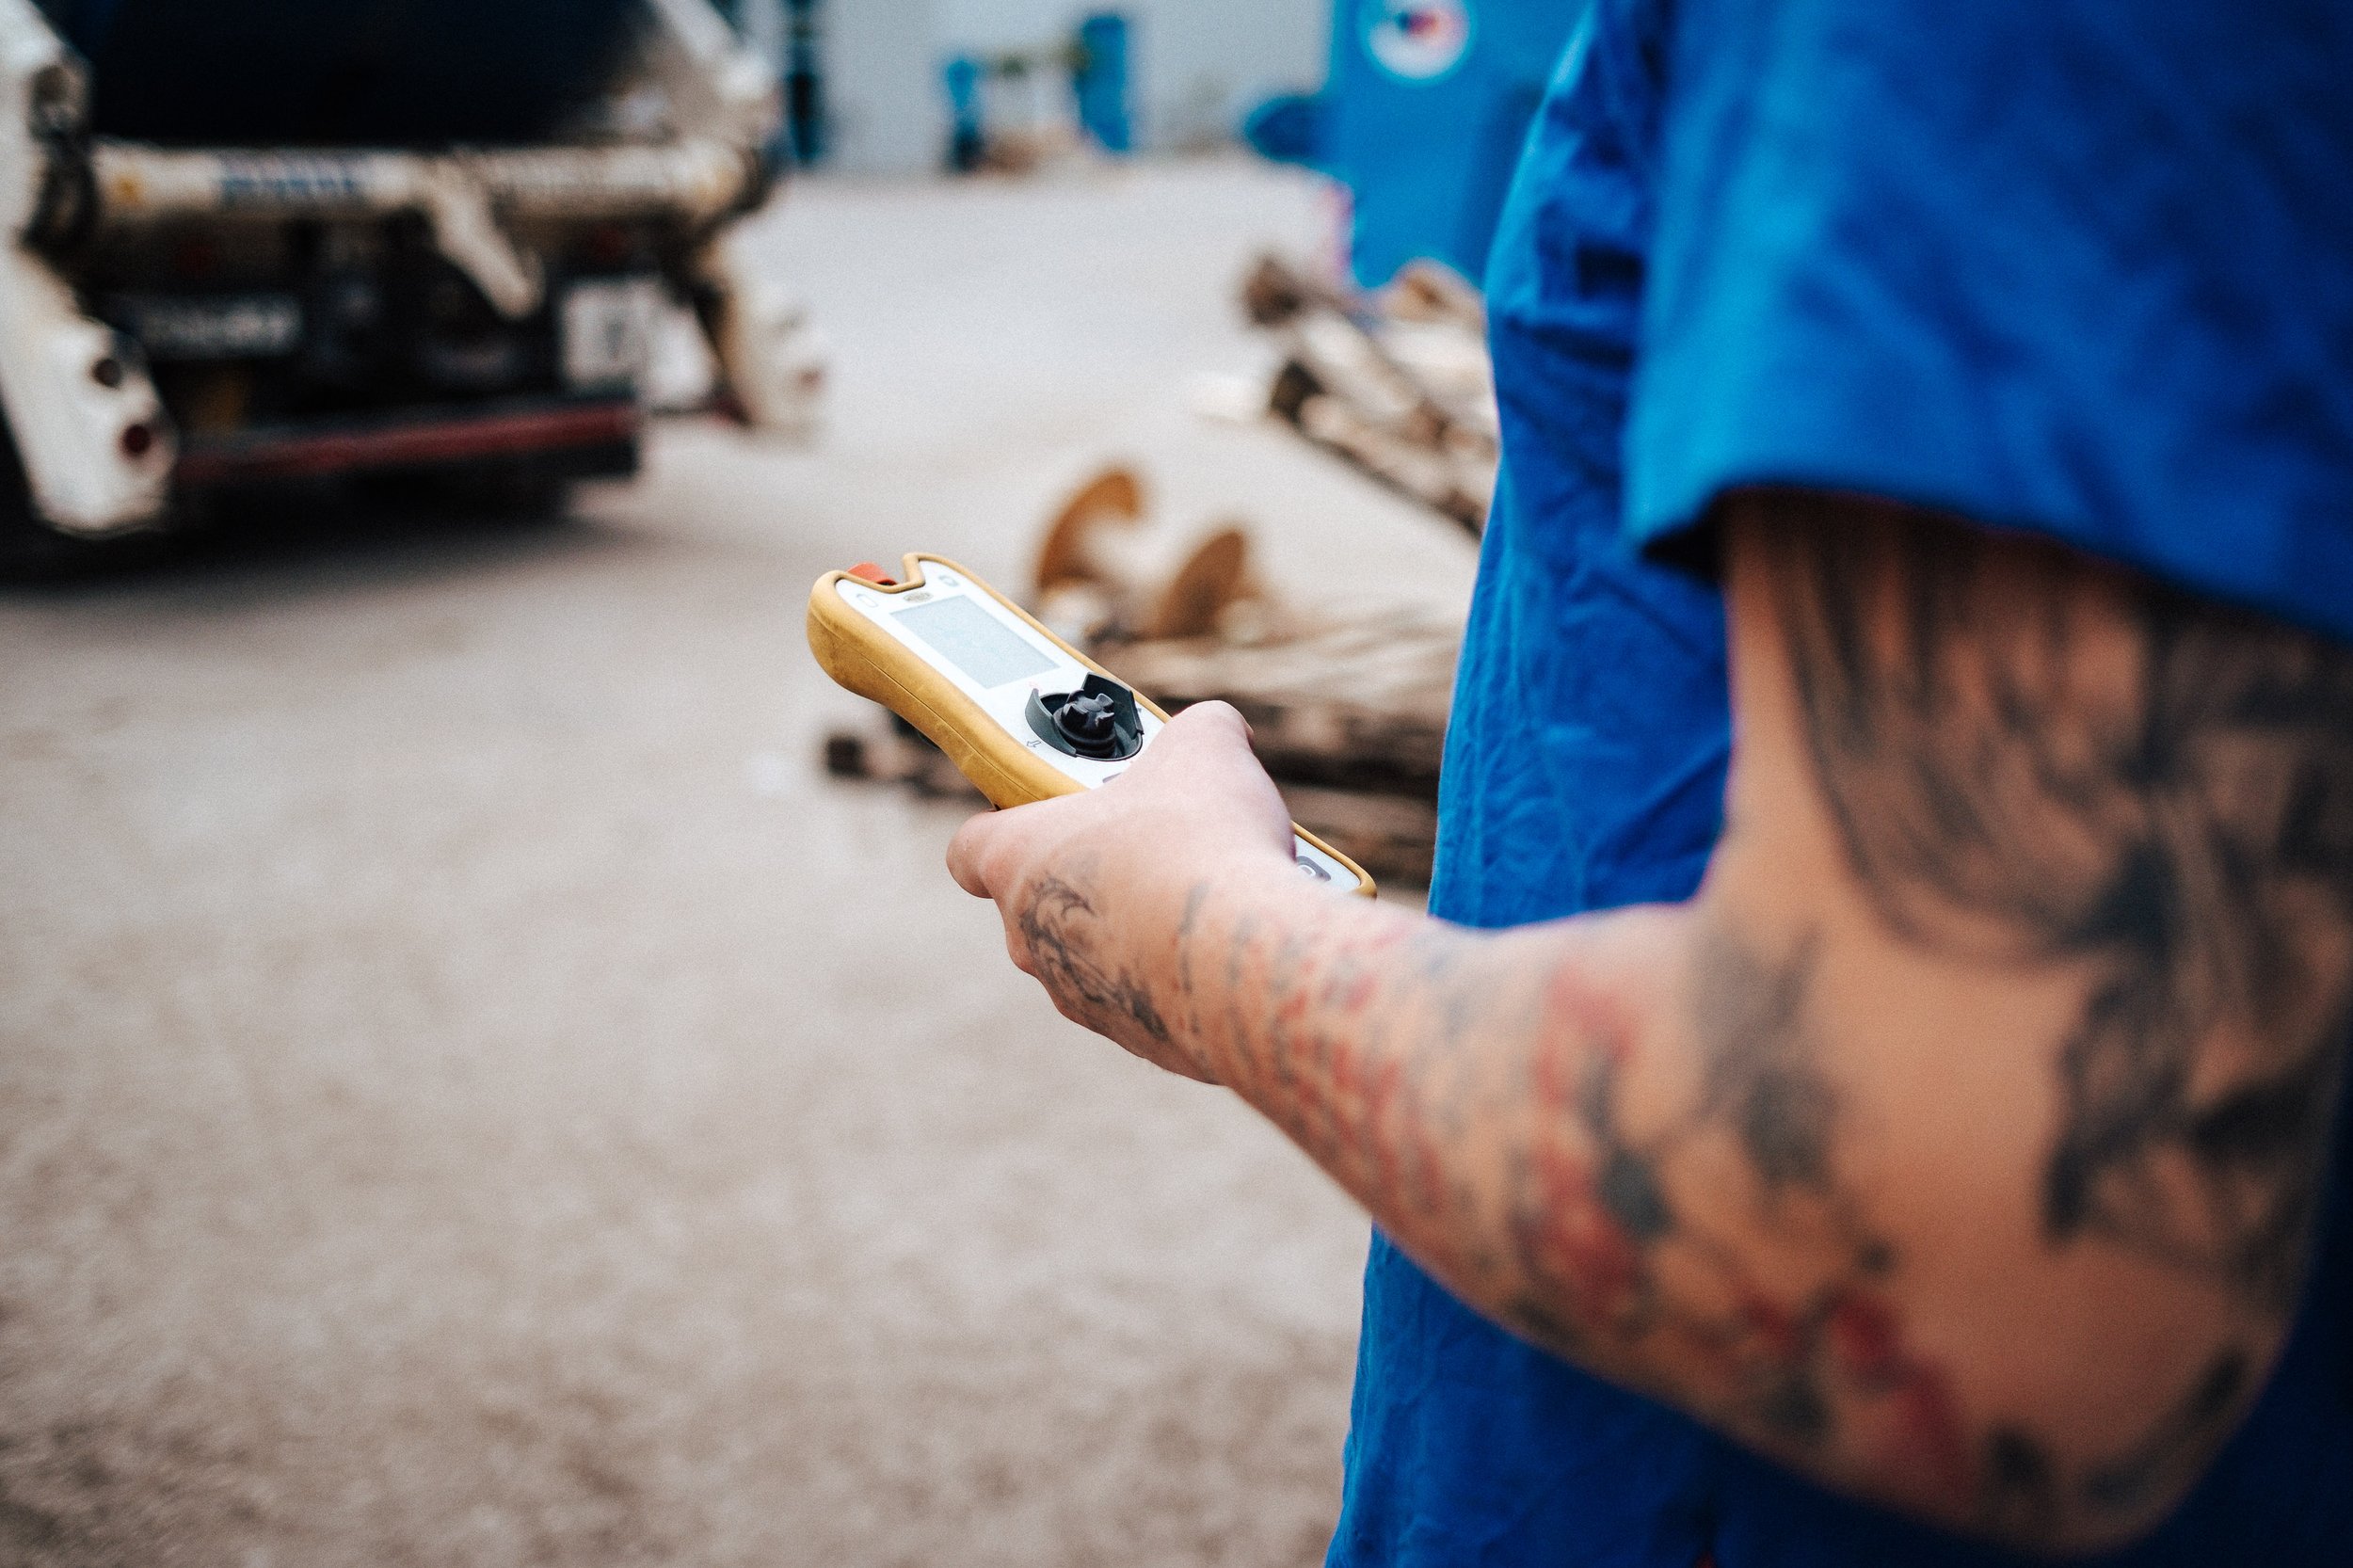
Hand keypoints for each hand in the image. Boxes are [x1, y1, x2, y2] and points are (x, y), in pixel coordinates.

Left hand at [947, 701, 1297, 1079]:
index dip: (1005, 822)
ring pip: (1097, 952)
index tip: (1047, 807)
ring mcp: (1078, 993)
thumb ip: (1199, 728)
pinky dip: (1180, 971)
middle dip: (1096, 869)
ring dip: (1139, 923)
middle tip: (1154, 839)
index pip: (968, 847)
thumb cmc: (1200, 848)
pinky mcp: (1136, 1037)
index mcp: (1018, 859)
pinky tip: (1227, 941)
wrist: (1246, 960)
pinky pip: (1148, 994)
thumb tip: (1218, 729)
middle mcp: (1031, 937)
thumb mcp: (1206, 748)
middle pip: (1043, 898)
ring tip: (1204, 890)